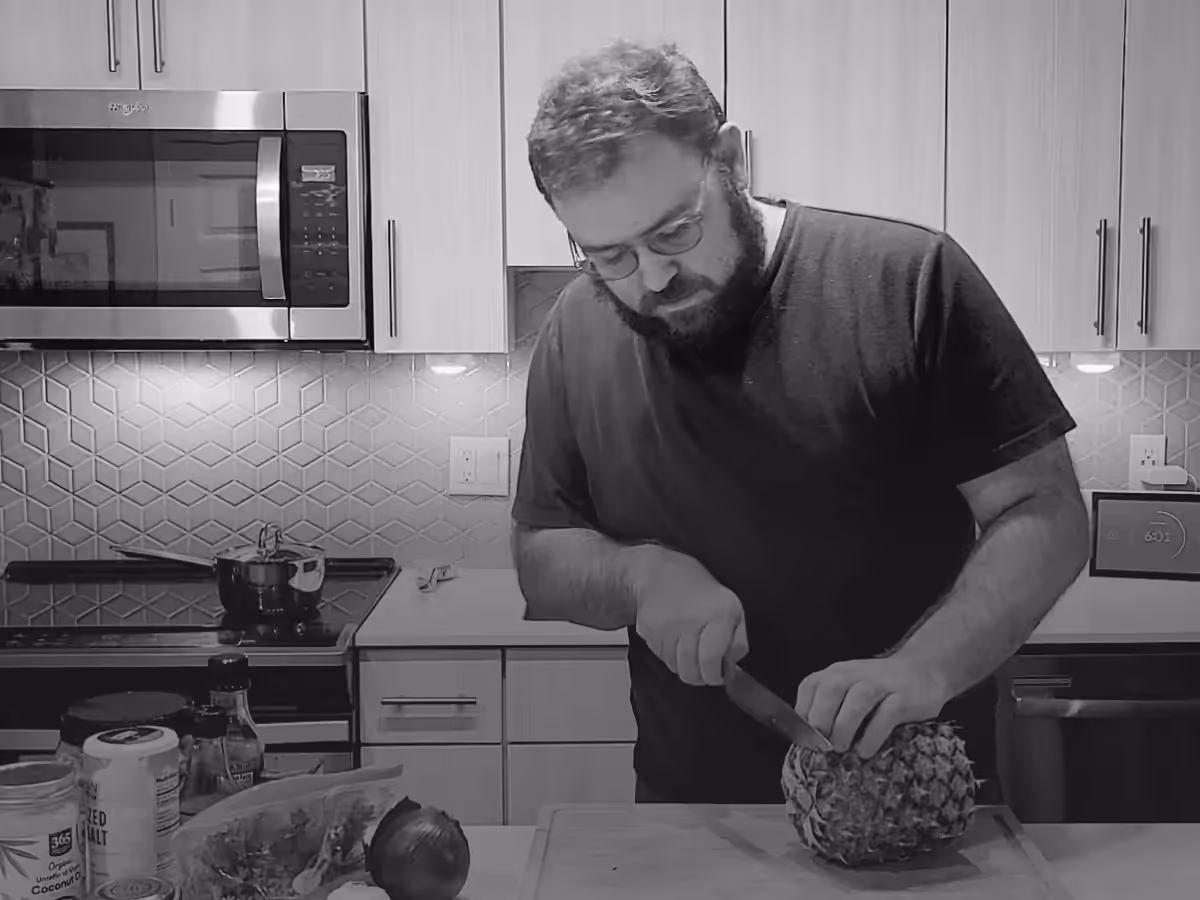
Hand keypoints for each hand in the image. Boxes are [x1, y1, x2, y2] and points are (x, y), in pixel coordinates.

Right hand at [631, 546, 748, 686]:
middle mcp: (693, 620)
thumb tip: (731, 669)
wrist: (657, 573)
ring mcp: (668, 626)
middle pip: (692, 671)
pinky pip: (662, 657)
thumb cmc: (697, 590)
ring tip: (687, 646)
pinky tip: (673, 638)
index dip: (715, 674)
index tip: (718, 674)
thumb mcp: (731, 609)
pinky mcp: (649, 630)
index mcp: (720, 614)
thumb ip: (737, 641)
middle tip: (703, 666)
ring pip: (676, 668)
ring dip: (683, 664)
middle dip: (699, 675)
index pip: (712, 660)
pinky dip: (668, 654)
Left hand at [794, 656, 949, 757]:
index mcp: (838, 672)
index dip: (802, 711)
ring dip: (845, 726)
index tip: (803, 737)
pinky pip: (887, 714)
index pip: (810, 685)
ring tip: (841, 748)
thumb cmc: (880, 686)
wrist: (924, 670)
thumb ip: (830, 706)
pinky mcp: (904, 697)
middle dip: (821, 718)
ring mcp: (882, 683)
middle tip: (821, 745)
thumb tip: (808, 738)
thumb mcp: (850, 688)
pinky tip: (865, 750)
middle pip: (831, 689)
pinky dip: (873, 735)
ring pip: (858, 699)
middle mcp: (857, 674)